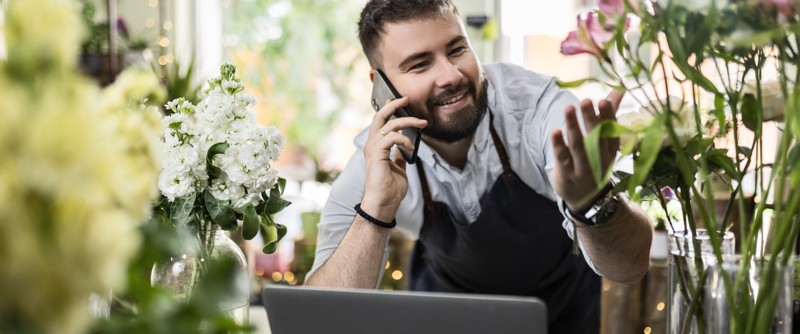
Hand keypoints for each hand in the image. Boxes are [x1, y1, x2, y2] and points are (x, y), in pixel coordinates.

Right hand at [361, 97, 427, 220]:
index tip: (401, 102)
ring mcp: (373, 149)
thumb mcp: (398, 169)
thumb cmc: (389, 190)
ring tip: (422, 123)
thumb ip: (399, 157)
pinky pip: (391, 137)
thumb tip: (405, 149)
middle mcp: (372, 144)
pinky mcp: (377, 154)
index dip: (389, 109)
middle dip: (394, 105)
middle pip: (380, 116)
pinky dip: (404, 139)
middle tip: (407, 99)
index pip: (380, 122)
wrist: (383, 204)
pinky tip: (412, 148)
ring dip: (408, 121)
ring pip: (389, 124)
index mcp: (376, 147)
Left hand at [551, 90, 623, 211]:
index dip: (608, 116)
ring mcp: (583, 169)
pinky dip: (559, 144)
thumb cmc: (595, 162)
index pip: (612, 132)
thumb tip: (619, 89)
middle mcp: (599, 160)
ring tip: (569, 108)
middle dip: (591, 119)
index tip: (604, 100)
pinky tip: (555, 130)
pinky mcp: (567, 174)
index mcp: (611, 150)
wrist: (586, 198)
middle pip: (595, 138)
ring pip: (578, 146)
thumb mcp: (605, 143)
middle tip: (585, 101)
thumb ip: (608, 115)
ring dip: (573, 126)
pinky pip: (562, 158)